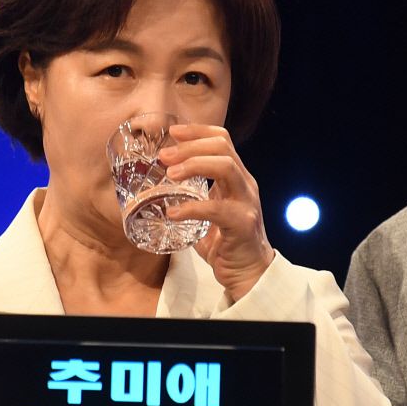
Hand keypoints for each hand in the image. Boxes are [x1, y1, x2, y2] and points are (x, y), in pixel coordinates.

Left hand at [159, 123, 274, 301]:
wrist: (249, 274)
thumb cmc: (226, 243)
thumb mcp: (209, 212)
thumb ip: (193, 198)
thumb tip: (157, 190)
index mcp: (237, 178)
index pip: (222, 140)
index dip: (198, 131)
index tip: (173, 132)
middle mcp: (245, 185)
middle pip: (222, 148)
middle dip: (190, 147)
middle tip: (164, 156)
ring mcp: (246, 203)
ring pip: (225, 168)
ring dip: (193, 166)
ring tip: (169, 175)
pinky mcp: (242, 224)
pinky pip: (215, 209)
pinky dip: (190, 208)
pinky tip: (172, 213)